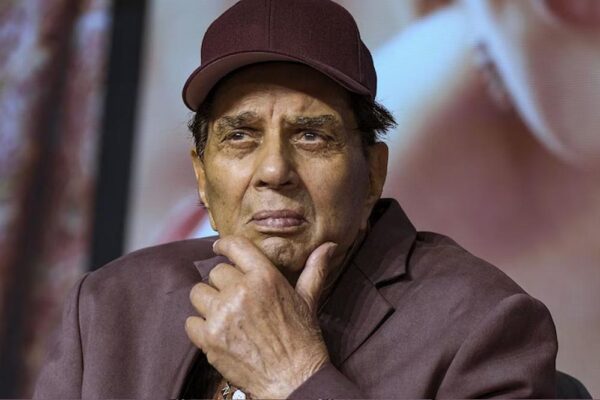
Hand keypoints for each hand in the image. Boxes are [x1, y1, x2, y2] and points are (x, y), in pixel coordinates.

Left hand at [185, 236, 337, 397]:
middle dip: (223, 284)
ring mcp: (223, 315)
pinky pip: (190, 321)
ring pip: (198, 293)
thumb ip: (314, 269)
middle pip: (215, 272)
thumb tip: (330, 246)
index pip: (235, 246)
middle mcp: (242, 291)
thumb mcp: (309, 300)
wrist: (295, 380)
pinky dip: (200, 327)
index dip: (223, 245)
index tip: (219, 247)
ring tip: (225, 316)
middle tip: (235, 299)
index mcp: (265, 277)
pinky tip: (217, 333)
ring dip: (208, 303)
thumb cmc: (303, 340)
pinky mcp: (209, 338)